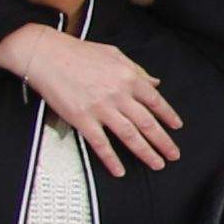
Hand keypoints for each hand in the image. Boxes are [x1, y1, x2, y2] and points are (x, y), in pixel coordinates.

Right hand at [0, 25, 184, 175]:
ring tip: (157, 164)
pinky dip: (111, 159)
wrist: (46, 54)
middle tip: (173, 154)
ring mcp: (100, 108)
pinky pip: (100, 144)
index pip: (155, 101)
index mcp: (128, 77)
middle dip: (163, 141)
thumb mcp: (114, 54)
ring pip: (129, 135)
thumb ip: (136, 70)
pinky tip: (119, 171)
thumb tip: (154, 82)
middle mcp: (118, 94)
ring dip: (145, 152)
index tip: (177, 127)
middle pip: (147, 123)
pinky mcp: (82, 119)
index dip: (168, 116)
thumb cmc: (78, 52)